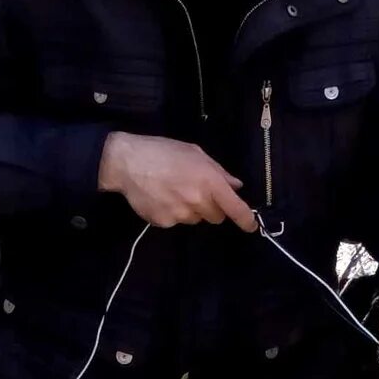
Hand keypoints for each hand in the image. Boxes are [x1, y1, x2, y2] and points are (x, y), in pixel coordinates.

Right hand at [99, 132, 255, 230]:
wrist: (126, 162)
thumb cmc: (163, 151)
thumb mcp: (195, 153)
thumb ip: (218, 171)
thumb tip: (236, 186)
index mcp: (209, 181)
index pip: (235, 208)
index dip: (246, 220)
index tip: (252, 226)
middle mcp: (197, 201)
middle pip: (216, 217)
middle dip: (211, 207)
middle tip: (195, 191)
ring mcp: (180, 214)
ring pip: (196, 219)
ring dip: (191, 210)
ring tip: (173, 191)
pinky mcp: (164, 222)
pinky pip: (176, 221)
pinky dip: (172, 212)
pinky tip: (161, 197)